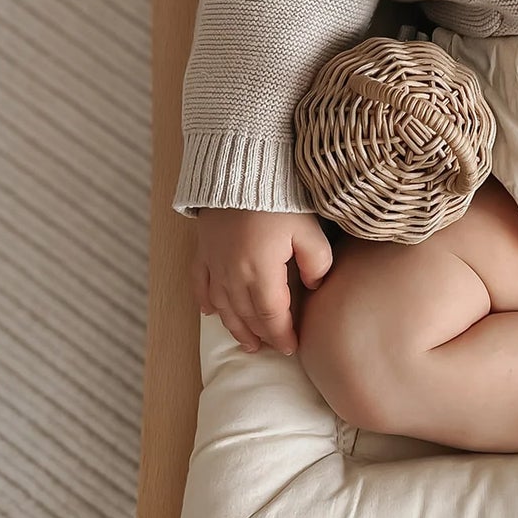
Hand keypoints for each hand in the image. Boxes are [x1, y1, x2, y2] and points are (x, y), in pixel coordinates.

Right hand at [192, 208, 332, 354]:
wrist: (238, 169)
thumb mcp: (308, 228)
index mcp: (261, 272)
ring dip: (235, 328)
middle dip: (261, 336)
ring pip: (223, 307)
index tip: (292, 347)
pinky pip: (200, 284)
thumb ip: (317, 260)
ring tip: (247, 343)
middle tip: (272, 348)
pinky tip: (210, 312)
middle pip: (247, 316)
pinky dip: (206, 302)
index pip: (272, 316)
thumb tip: (315, 285)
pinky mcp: (202, 251)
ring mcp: (214, 264)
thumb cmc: (277, 197)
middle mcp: (233, 275)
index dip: (282, 334)